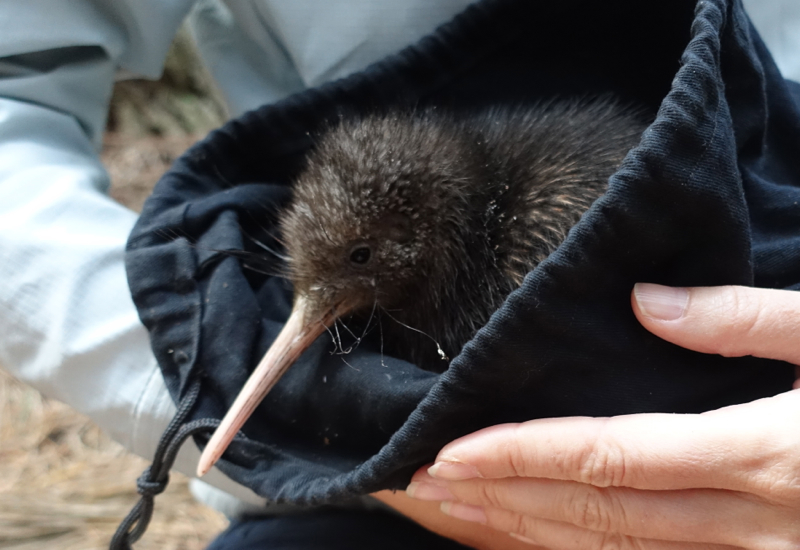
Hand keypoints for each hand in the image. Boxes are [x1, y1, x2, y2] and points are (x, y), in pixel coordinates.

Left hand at [404, 284, 799, 548]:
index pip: (608, 457)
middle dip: (501, 501)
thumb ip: (747, 320)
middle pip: (596, 515)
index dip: (520, 455)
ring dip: (529, 535)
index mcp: (769, 454)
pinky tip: (544, 538)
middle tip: (422, 482)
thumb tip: (644, 301)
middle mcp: (756, 527)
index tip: (448, 449)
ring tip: (459, 513)